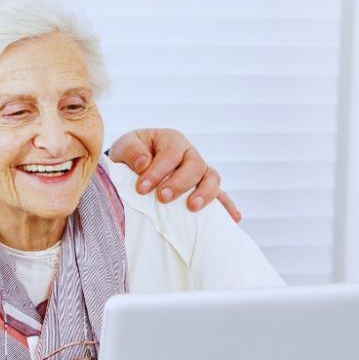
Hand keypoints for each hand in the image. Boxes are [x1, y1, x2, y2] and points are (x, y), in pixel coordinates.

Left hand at [108, 128, 241, 220]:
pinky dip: (227, 206)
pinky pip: (220, 195)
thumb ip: (132, 151)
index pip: (170, 154)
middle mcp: (189, 154)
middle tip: (163, 198)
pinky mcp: (204, 188)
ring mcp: (200, 171)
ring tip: (192, 208)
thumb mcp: (125, 145)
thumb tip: (143, 164)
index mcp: (171, 140)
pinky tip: (233, 218)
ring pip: (212, 178)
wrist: (135, 163)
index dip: (157, 171)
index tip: (142, 188)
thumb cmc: (132, 154)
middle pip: (195, 165)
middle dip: (180, 183)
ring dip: (205, 193)